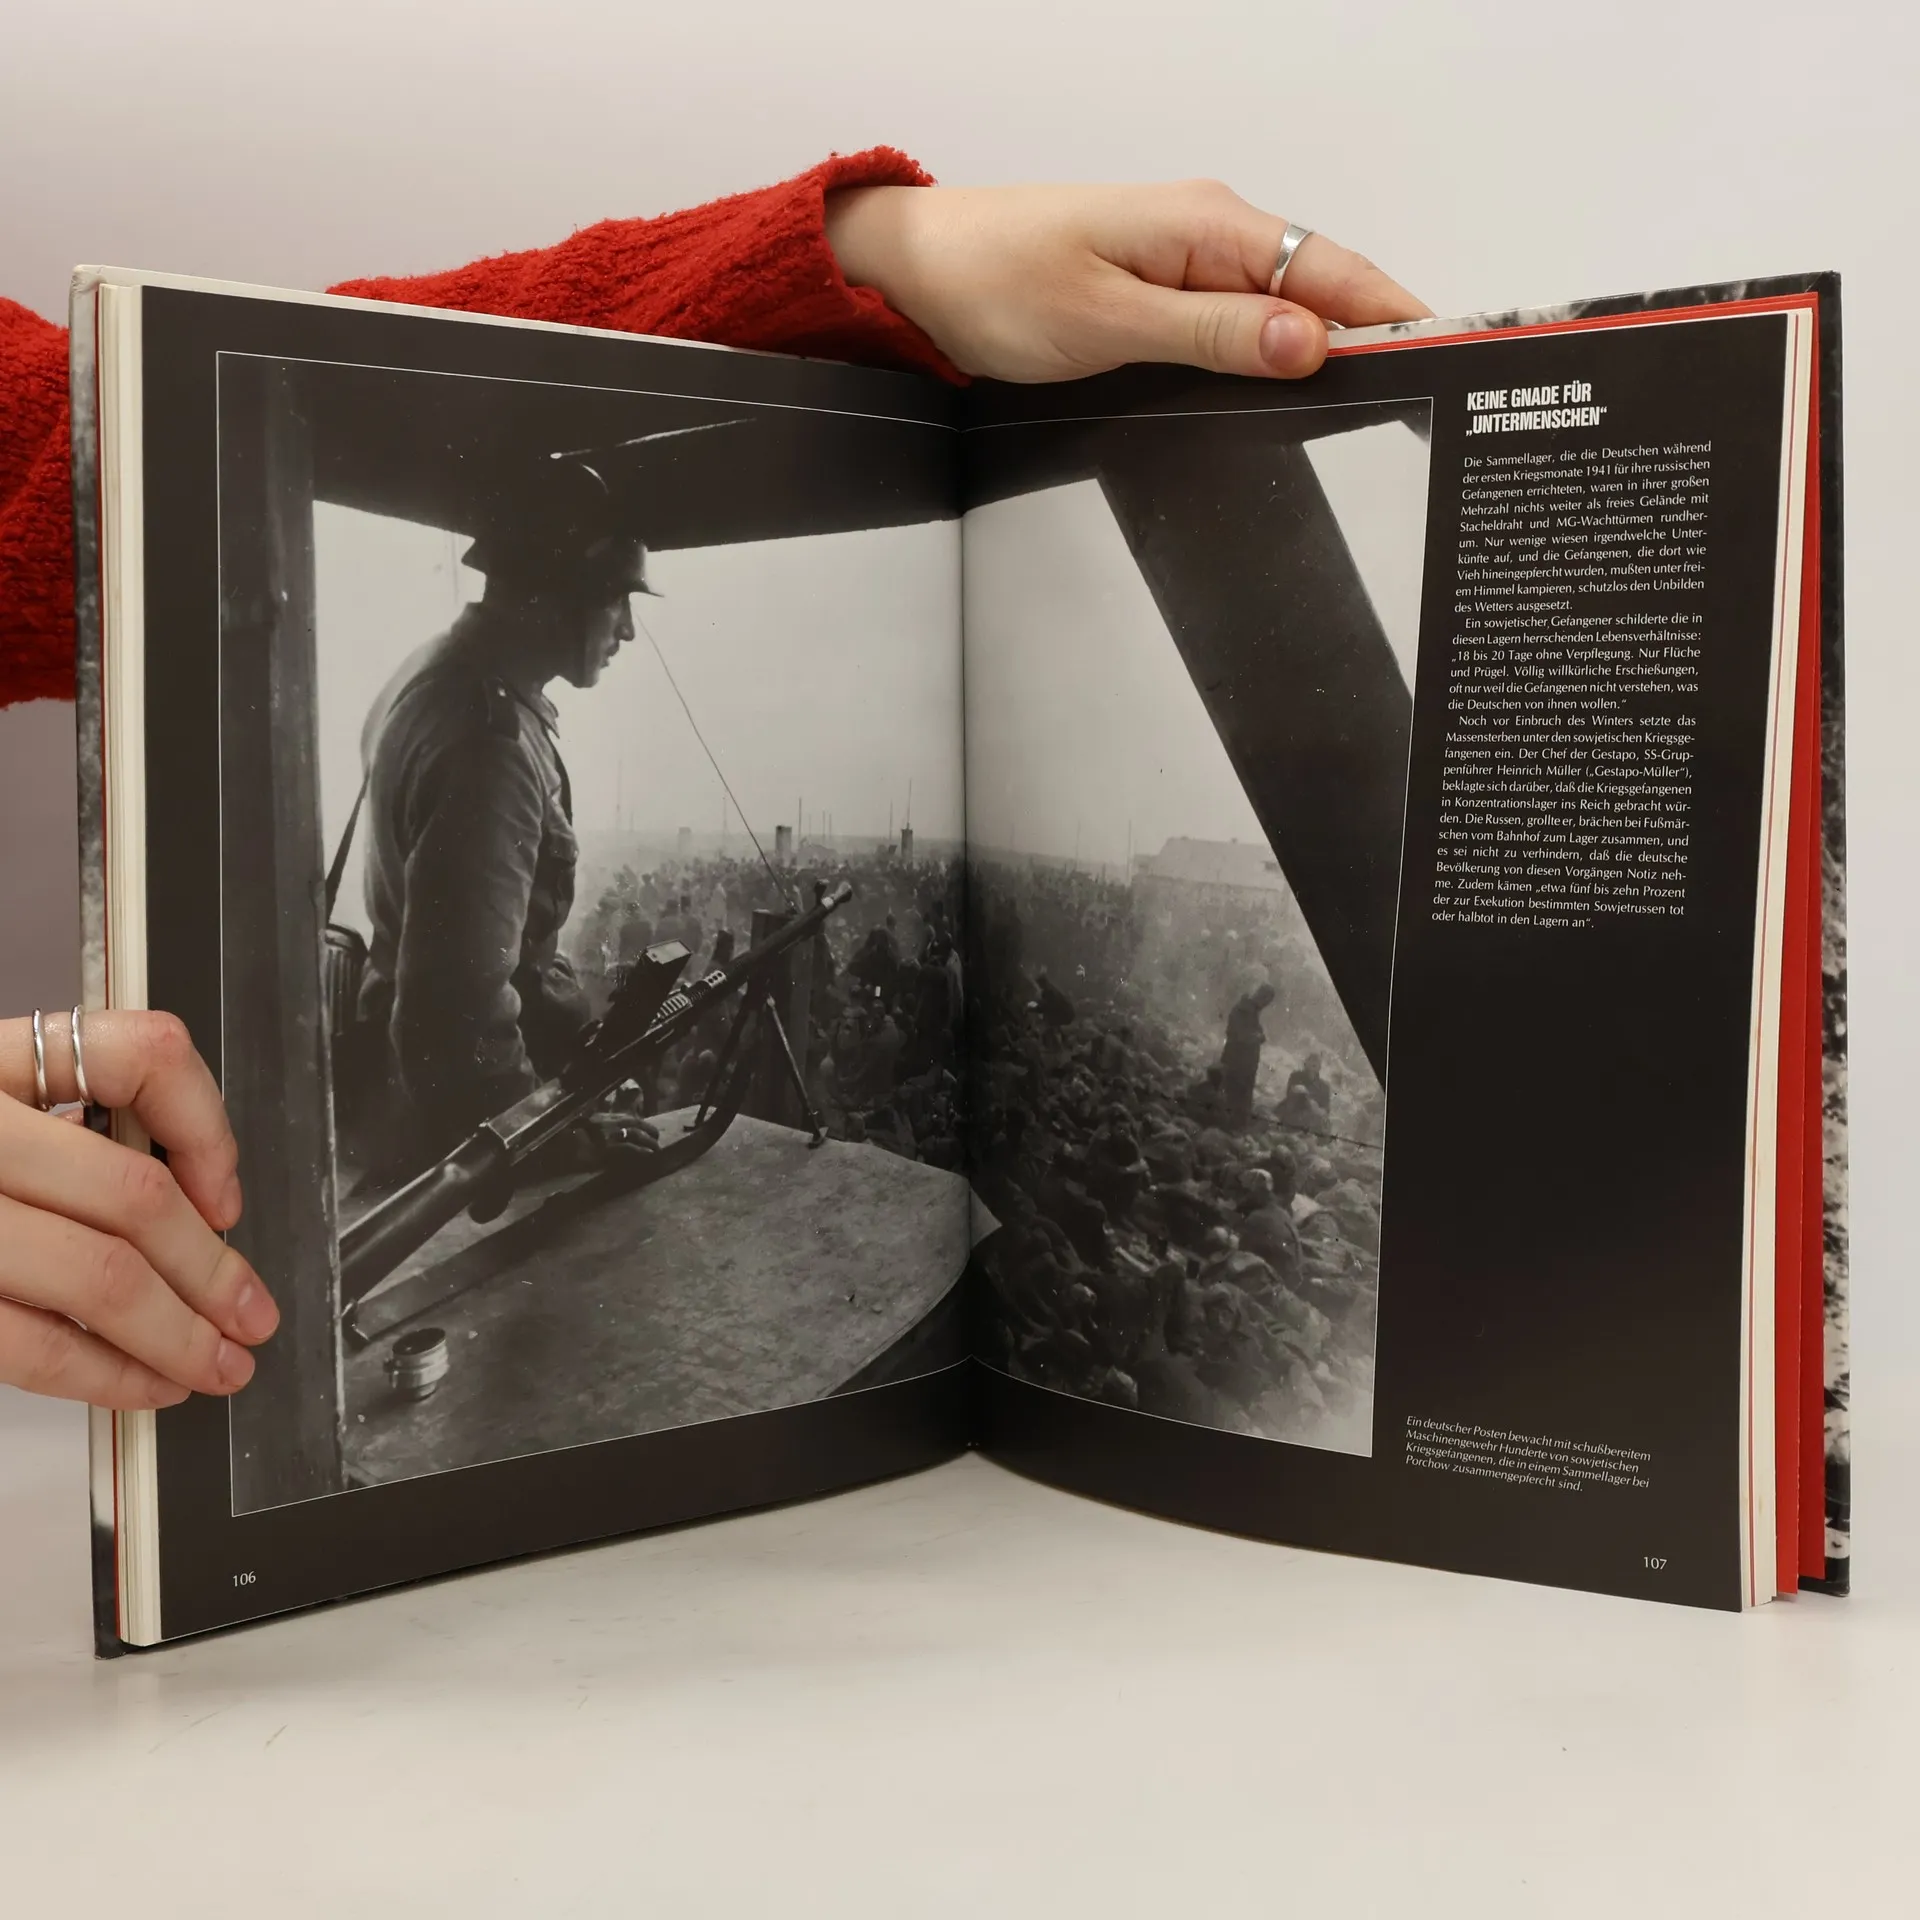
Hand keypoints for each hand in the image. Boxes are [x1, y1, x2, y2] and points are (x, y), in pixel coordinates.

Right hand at [0, 1011, 277, 1408]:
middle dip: (214, 1270)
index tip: (227, 1190)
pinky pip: (30, 1343)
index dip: (207, 1126)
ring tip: (217, 1363)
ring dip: (179, 1336)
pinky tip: (145, 1385)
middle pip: (134, 1193)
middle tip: (251, 1313)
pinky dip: (107, 1375)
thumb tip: (195, 1203)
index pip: (138, 1054)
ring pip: (100, 1275)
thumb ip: (65, 1133)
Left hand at [825, 180, 1430, 382]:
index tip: (1451, 356)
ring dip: (1324, 359)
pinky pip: (1242, 328)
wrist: (923, 277)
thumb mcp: (1110, 319)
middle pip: (1322, 293)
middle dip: (1374, 344)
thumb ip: (1213, 333)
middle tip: (1422, 408)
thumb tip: (1309, 342)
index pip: (1334, 271)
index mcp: (1208, 225)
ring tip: (1375, 412)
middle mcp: (1210, 236)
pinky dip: (1274, 361)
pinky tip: (1290, 397)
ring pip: (1284, 316)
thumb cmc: (996, 283)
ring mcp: (1189, 266)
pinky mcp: (1166, 296)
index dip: (1397, 316)